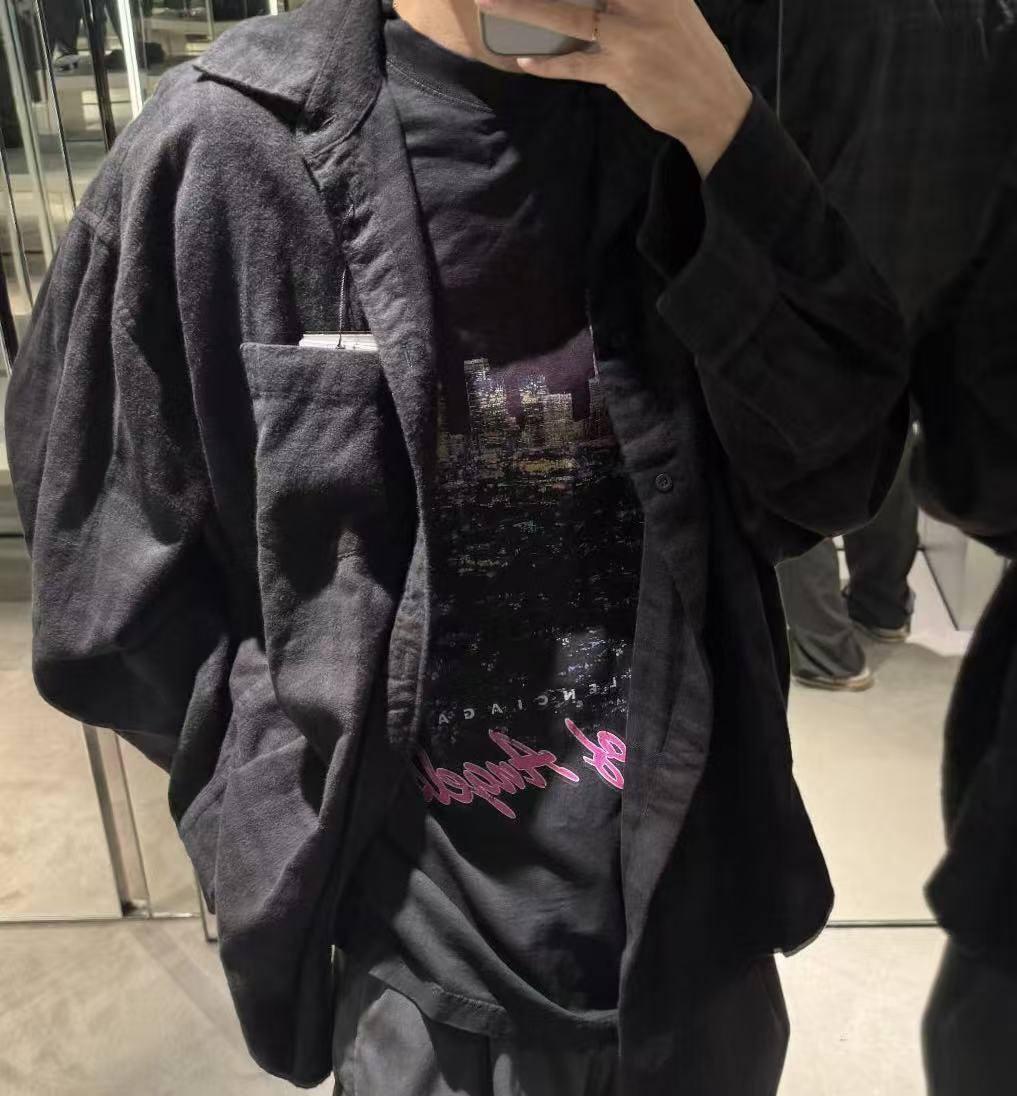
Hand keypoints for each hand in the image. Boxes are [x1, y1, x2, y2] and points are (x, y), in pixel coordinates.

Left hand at [474, 0, 752, 176]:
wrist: (714, 102)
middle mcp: (643, 0)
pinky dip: (548, 64)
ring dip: (524, 8)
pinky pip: (575, 66)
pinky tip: (525, 58)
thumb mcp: (669, 6)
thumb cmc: (686, 52)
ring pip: (567, 16)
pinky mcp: (622, 72)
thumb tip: (586, 0)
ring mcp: (631, 36)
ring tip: (491, 2)